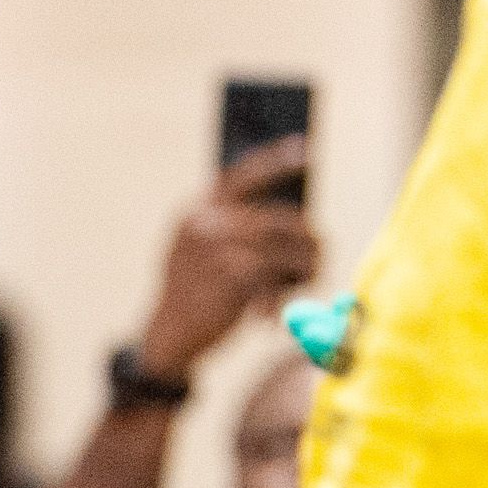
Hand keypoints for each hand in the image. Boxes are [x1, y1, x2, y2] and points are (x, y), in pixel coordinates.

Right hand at [135, 138, 321, 383]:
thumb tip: (295, 225)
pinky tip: (273, 313)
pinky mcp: (231, 273)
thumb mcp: (202, 254)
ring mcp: (217, 246)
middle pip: (278, 220)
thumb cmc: (193, 296)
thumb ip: (233, 232)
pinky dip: (282, 296)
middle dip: (307, 241)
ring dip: (304, 268)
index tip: (304, 150)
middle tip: (319, 261)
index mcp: (197, 211)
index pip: (241, 176)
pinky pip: (274, 277)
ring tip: (307, 284)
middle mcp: (205, 222)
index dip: (274, 162)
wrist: (168, 336)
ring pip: (284, 247)